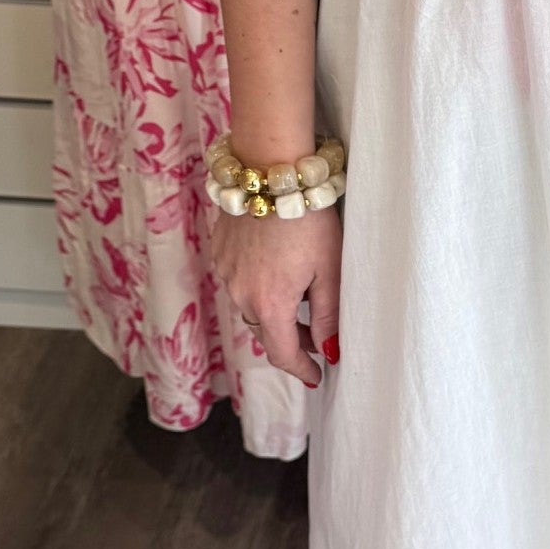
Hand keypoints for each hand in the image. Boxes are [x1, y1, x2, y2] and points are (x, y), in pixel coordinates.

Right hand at [209, 204, 341, 387]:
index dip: (301, 369)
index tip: (316, 376)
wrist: (271, 172)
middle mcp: (240, 295)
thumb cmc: (309, 219)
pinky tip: (277, 268)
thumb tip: (329, 352)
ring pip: (250, 306)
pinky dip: (258, 285)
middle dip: (292, 339)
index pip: (283, 354)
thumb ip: (328, 316)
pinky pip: (238, 281)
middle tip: (318, 338)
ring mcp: (226, 273)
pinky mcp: (220, 252)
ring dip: (274, 311)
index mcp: (270, 305)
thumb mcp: (329, 270)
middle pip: (266, 331)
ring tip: (301, 299)